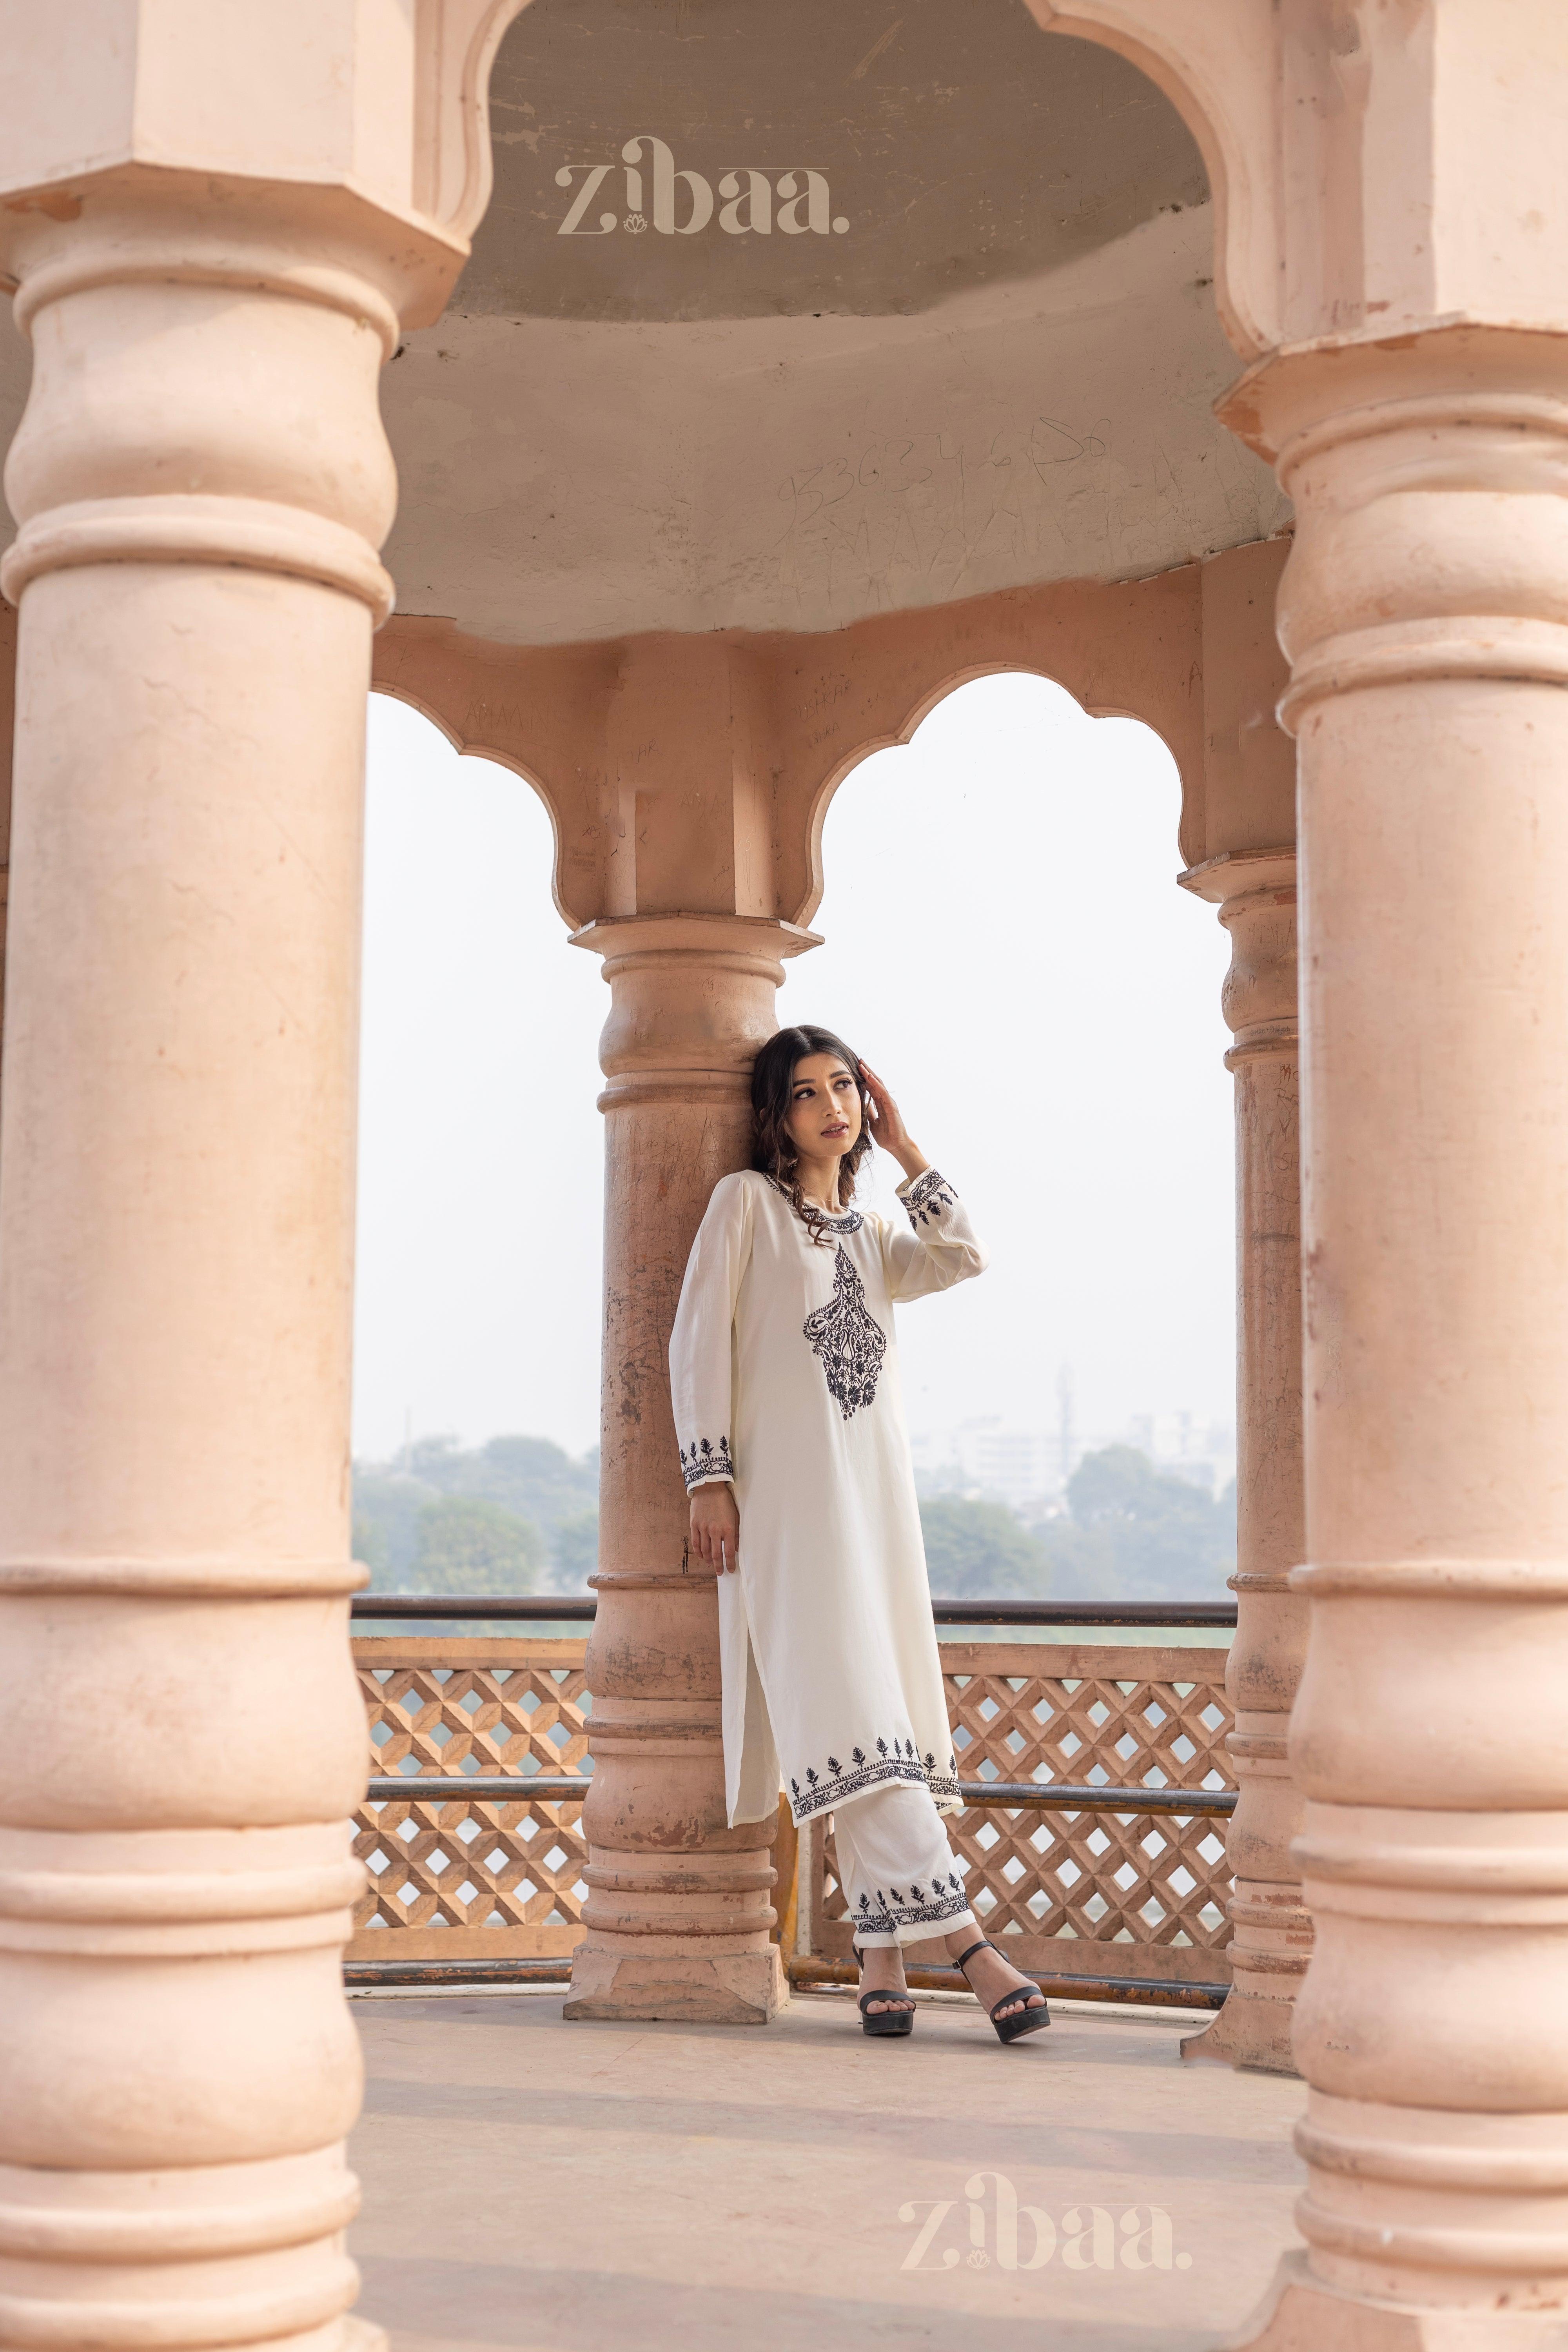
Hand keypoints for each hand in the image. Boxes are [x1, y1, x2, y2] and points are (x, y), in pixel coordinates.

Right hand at [689, 1482, 739, 1572]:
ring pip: (705, 1550)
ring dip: (709, 1560)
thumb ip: (736, 1533)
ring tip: (712, 1564)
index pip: (729, 1552)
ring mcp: (703, 1528)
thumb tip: (736, 1549)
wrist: (710, 1487)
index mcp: (728, 1528)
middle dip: (719, 1565)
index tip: (731, 1570)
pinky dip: (698, 1552)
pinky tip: (702, 1557)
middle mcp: (715, 1530)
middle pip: (716, 1554)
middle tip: (720, 1572)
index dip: (729, 1563)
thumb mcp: (735, 1516)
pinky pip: (696, 1542)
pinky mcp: (694, 1524)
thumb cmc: (725, 1501)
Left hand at [857, 1060, 927, 1180]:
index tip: (855, 1070)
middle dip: (867, 1071)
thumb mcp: (872, 1122)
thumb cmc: (886, 1136)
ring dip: (870, 1074)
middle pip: (875, 1082)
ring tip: (862, 1064)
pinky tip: (868, 1076)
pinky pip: (882, 1092)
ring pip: (878, 1084)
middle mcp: (885, 1100)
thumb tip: (863, 1106)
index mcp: (880, 1104)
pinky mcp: (891, 1105)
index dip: (864, 1079)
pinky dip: (875, 1083)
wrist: (896, 1145)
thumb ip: (869, 1113)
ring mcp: (889, 1102)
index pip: (871, 1088)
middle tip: (858, 1061)